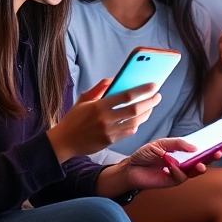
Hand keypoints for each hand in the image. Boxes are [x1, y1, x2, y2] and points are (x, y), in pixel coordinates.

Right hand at [47, 80, 161, 161]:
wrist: (64, 142)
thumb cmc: (74, 118)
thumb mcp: (83, 100)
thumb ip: (99, 88)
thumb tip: (114, 79)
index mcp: (99, 106)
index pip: (125, 96)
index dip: (142, 90)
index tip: (153, 85)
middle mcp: (105, 119)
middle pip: (134, 110)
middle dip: (150, 102)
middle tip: (158, 96)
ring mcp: (109, 132)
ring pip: (135, 122)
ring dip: (147, 113)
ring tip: (151, 106)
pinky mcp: (110, 141)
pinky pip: (129, 132)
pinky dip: (137, 125)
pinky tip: (140, 119)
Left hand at [115, 138, 221, 189]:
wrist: (130, 168)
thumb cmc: (144, 154)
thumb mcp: (161, 143)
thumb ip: (178, 144)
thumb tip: (194, 147)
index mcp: (182, 152)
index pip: (200, 149)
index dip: (212, 147)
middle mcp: (183, 162)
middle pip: (202, 160)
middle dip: (212, 157)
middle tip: (219, 152)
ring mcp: (179, 172)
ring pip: (195, 171)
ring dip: (200, 166)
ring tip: (201, 163)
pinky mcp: (172, 182)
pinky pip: (180, 177)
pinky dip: (178, 171)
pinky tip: (172, 165)